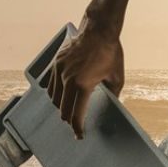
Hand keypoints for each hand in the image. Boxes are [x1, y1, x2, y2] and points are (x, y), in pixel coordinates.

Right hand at [46, 15, 124, 138]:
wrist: (98, 31)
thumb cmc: (110, 53)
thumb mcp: (117, 77)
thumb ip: (113, 94)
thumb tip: (112, 106)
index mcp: (83, 85)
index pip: (76, 114)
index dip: (77, 128)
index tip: (79, 136)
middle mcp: (67, 80)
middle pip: (62, 109)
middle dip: (68, 119)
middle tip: (74, 125)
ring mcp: (58, 71)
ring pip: (54, 98)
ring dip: (61, 106)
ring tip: (69, 110)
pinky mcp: (55, 64)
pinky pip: (50, 84)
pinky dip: (55, 93)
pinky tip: (62, 95)